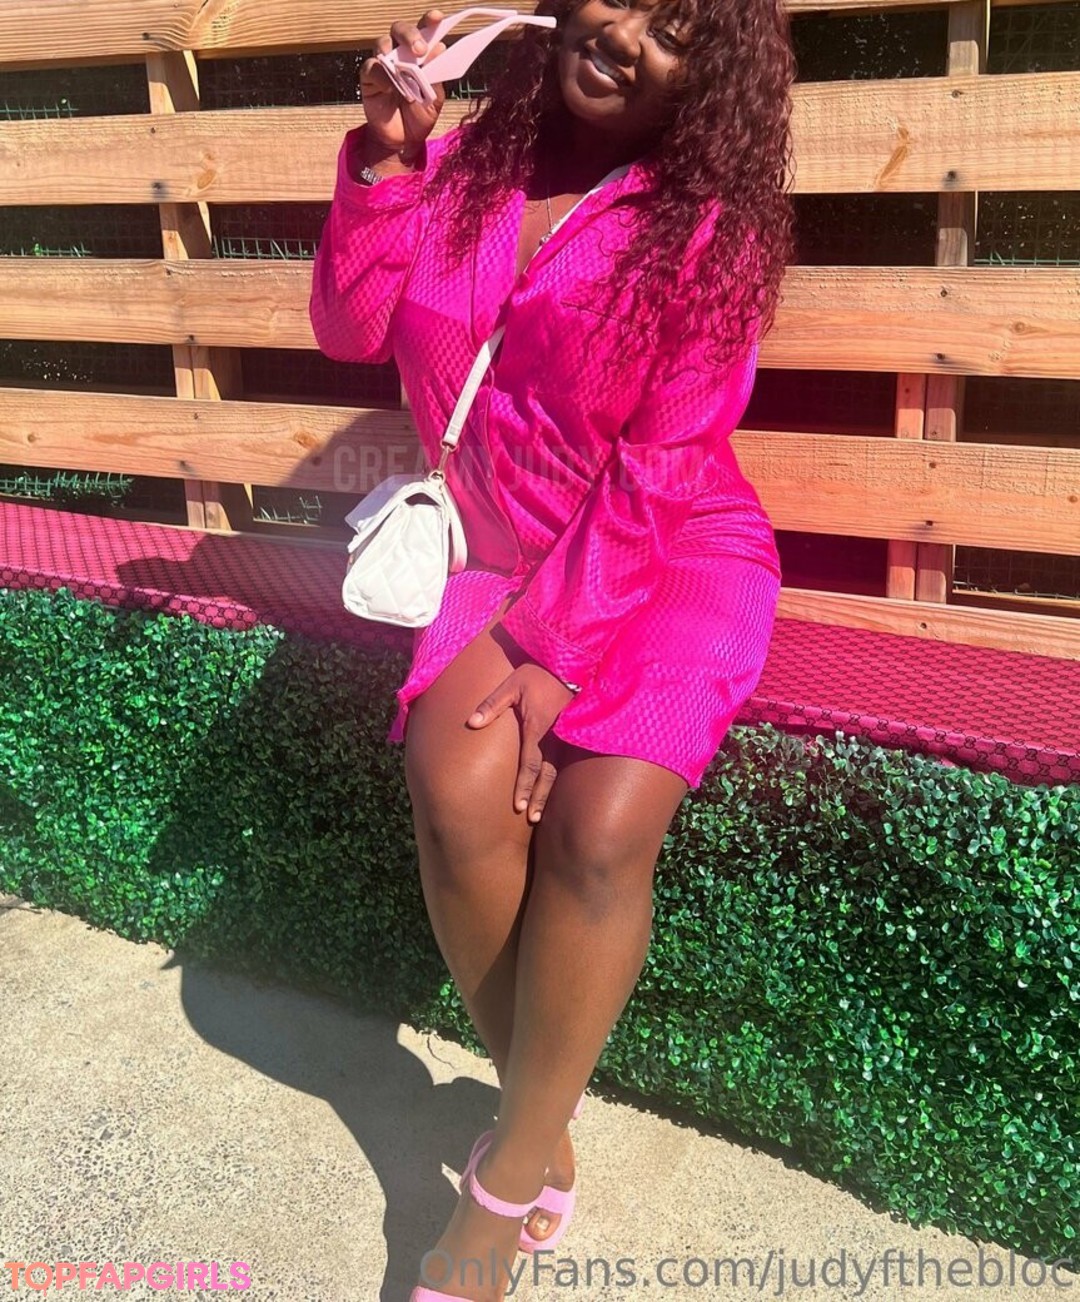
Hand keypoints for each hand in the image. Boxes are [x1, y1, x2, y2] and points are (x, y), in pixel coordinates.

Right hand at [359, 9, 447, 157]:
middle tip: (420, 49)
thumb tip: (440, 48)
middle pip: (400, 30)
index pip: (424, 31)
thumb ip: (436, 74)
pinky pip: (372, 68)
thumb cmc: (419, 115)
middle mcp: (400, 53)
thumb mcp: (434, 97)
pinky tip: (391, 86)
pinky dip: (382, 75)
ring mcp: (383, 63)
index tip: (436, 17)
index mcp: (420, 55)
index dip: (429, 21)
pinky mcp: (369, 77)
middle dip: (410, 34)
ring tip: (405, 69)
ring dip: (394, 51)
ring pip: (383, 43)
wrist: (404, 140)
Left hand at [466, 664, 576, 822]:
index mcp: (537, 727)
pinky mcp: (571, 735)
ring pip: (557, 771)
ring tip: (541, 814)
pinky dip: (557, 780)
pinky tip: (552, 792)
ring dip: (548, 793)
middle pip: (546, 774)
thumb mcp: (513, 684)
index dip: (524, 786)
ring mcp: (565, 737)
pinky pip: (564, 762)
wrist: (571, 665)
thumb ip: (492, 705)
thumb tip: (471, 723)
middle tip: (532, 817)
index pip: (530, 763)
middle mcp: (554, 737)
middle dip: (538, 797)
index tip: (519, 807)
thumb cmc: (539, 675)